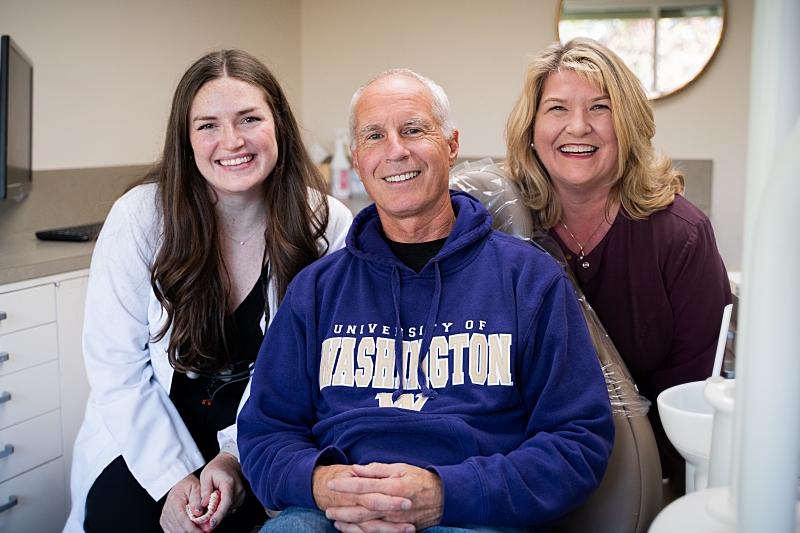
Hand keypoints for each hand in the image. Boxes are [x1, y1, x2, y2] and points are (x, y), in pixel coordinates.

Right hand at [159, 474, 204, 532]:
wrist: (178, 484)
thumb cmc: (188, 485)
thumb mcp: (196, 487)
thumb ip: (197, 499)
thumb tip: (198, 513)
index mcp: (175, 501)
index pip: (183, 520)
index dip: (193, 529)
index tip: (202, 532)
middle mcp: (167, 511)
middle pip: (179, 529)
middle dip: (192, 531)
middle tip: (203, 530)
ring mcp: (164, 517)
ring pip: (175, 532)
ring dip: (187, 532)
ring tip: (197, 528)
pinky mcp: (164, 522)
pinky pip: (172, 532)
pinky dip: (181, 531)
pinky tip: (188, 528)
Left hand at [197, 452, 246, 529]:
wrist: (229, 461)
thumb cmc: (217, 467)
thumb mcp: (206, 476)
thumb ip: (204, 490)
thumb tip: (203, 505)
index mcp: (229, 483)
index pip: (226, 501)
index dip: (219, 514)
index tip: (212, 523)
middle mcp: (238, 489)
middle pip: (227, 508)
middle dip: (216, 516)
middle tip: (205, 522)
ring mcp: (241, 493)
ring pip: (229, 509)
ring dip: (219, 512)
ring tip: (209, 511)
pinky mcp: (241, 497)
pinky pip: (231, 507)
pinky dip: (223, 508)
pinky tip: (217, 505)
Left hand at [326, 463, 442, 531]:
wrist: (444, 498)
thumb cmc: (421, 480)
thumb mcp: (401, 468)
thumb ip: (377, 469)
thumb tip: (357, 469)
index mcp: (393, 487)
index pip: (364, 486)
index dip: (346, 485)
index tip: (331, 484)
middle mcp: (394, 506)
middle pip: (362, 509)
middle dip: (342, 508)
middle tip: (327, 507)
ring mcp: (396, 521)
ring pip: (367, 524)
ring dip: (348, 523)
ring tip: (334, 519)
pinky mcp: (399, 529)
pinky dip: (360, 532)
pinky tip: (349, 529)